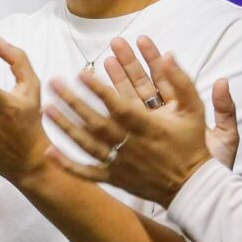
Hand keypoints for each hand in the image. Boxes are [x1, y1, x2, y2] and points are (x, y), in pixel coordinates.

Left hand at [44, 39, 239, 205]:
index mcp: (148, 127)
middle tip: (54, 83)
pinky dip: (68, 165)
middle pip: (96, 122)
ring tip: (47, 109)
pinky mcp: (116, 178)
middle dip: (73, 102)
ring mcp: (121, 163)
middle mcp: (131, 145)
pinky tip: (49, 152)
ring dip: (66, 127)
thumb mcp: (194, 110)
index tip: (82, 74)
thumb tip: (169, 54)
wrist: (192, 186)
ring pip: (88, 145)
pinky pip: (88, 173)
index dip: (100, 90)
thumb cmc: (192, 145)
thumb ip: (182, 81)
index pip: (119, 105)